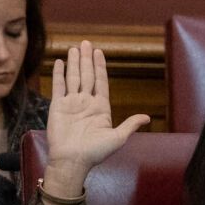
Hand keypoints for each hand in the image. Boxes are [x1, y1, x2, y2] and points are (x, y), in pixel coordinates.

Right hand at [44, 42, 151, 189]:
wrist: (72, 161)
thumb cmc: (95, 152)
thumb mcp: (118, 138)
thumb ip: (130, 125)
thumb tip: (146, 118)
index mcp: (101, 107)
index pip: (101, 81)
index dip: (99, 66)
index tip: (99, 52)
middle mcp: (86, 102)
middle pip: (86, 75)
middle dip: (86, 59)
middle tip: (86, 42)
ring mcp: (71, 103)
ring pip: (73, 77)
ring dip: (74, 62)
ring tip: (75, 48)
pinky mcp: (57, 106)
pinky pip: (58, 86)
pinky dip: (59, 74)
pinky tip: (59, 62)